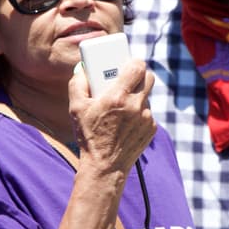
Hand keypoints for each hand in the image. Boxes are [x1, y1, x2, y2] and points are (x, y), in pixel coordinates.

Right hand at [68, 58, 155, 174]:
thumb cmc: (89, 135)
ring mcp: (146, 118)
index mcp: (118, 97)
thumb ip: (78, 84)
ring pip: (147, 96)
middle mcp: (136, 106)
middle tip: (127, 79)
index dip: (134, 62)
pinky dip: (139, 113)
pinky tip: (126, 121)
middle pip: (148, 77)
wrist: (105, 165)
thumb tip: (83, 69)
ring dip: (137, 96)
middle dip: (139, 75)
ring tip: (122, 105)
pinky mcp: (152, 129)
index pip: (137, 67)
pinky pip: (148, 112)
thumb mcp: (76, 108)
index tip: (127, 64)